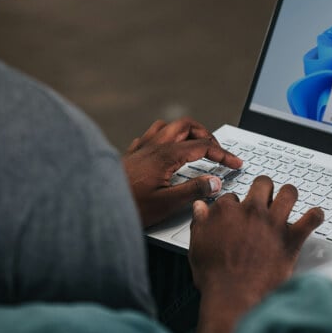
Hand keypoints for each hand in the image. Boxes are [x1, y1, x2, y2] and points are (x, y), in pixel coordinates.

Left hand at [122, 118, 241, 227]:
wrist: (97, 205)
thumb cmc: (128, 206)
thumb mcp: (166, 204)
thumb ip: (194, 191)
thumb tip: (215, 182)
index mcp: (166, 155)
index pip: (203, 146)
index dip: (223, 154)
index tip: (235, 163)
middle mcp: (154, 145)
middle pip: (187, 126)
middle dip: (206, 134)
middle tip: (217, 151)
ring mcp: (141, 147)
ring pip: (168, 126)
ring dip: (186, 131)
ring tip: (196, 145)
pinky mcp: (131, 153)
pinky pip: (151, 135)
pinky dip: (166, 137)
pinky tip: (166, 150)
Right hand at [189, 175, 322, 303]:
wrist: (233, 297)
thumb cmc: (215, 276)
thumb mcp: (197, 245)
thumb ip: (200, 223)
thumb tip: (200, 208)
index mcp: (227, 211)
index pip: (232, 197)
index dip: (235, 205)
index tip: (236, 214)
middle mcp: (252, 211)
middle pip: (263, 184)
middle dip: (263, 189)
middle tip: (264, 198)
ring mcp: (273, 223)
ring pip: (289, 193)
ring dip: (289, 195)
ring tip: (288, 200)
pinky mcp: (291, 239)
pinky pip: (311, 219)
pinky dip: (315, 216)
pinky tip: (314, 216)